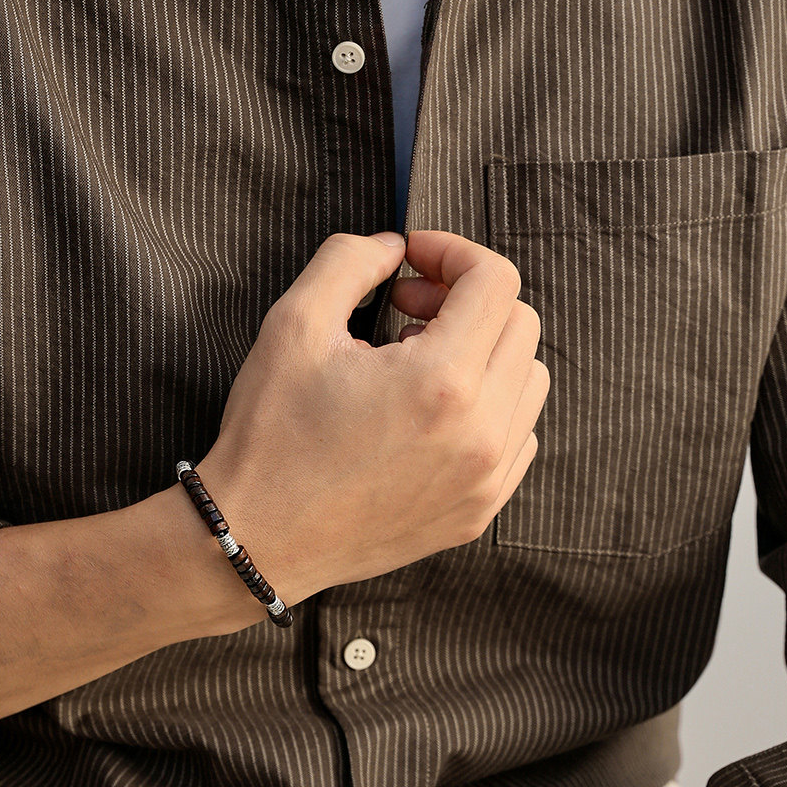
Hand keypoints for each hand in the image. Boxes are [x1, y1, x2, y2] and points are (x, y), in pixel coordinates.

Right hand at [196, 228, 548, 601]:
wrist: (257, 539)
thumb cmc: (270, 437)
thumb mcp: (294, 325)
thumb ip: (350, 261)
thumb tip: (395, 247)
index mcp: (441, 381)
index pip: (496, 281)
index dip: (453, 252)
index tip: (412, 261)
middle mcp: (480, 433)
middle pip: (521, 325)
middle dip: (467, 299)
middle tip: (405, 310)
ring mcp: (485, 479)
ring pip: (529, 381)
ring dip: (485, 353)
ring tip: (417, 362)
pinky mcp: (478, 511)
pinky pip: (520, 438)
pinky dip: (489, 409)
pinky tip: (430, 412)